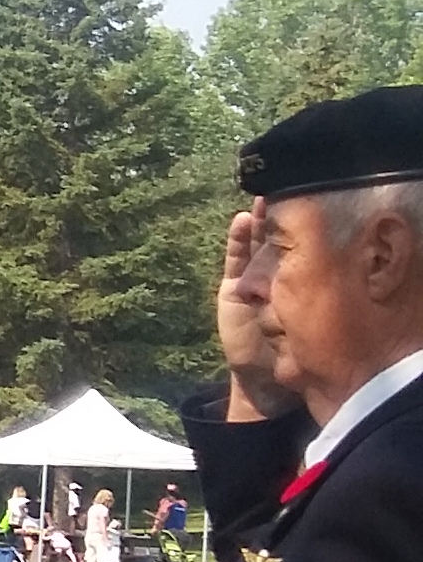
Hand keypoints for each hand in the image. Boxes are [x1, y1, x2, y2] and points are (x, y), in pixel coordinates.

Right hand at [220, 207, 296, 419]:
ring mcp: (252, 278)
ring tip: (264, 197)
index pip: (303, 243)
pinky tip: (241, 220)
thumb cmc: (296, 346)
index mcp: (300, 278)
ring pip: (256, 242)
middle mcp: (277, 275)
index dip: (304, 223)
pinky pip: (235, 259)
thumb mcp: (311, 311)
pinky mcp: (231, 286)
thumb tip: (329, 258)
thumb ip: (312, 289)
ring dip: (259, 220)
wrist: (265, 373)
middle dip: (281, 214)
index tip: (311, 198)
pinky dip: (237, 239)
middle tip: (286, 189)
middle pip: (279, 237)